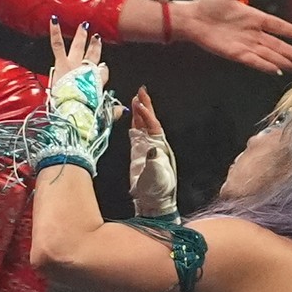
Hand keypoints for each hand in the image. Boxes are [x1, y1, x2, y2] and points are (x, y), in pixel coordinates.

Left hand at [37, 24, 119, 170]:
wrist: (72, 113)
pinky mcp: (62, 63)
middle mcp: (87, 72)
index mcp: (97, 84)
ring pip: (79, 47)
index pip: (102, 74)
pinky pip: (58, 44)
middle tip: (97, 39)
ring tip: (83, 27)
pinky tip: (53, 20)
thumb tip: (121, 110)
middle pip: (93, 57)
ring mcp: (75, 66)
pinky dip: (55, 31)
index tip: (102, 70)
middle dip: (95, 48)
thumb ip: (111, 111)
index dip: (103, 72)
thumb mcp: (101, 115)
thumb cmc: (85, 116)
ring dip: (81, 37)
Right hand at [126, 89, 178, 220]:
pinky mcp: (138, 153)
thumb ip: (153, 163)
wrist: (154, 201)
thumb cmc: (158, 190)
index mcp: (160, 147)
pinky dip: (135, 123)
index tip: (139, 102)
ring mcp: (146, 148)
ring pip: (143, 125)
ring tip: (136, 98)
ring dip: (140, 111)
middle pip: (150, 121)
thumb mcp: (156, 177)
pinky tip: (132, 115)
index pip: (152, 126)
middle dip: (146, 106)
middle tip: (141, 90)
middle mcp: (154, 144)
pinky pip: (136, 133)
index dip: (146, 114)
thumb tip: (151, 149)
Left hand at [168, 0, 291, 75]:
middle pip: (278, 45)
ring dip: (284, 61)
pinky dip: (266, 66)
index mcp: (254, 17)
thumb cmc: (207, 3)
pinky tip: (277, 71)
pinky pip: (254, 61)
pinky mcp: (235, 53)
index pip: (279, 26)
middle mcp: (253, 33)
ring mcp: (245, 44)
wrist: (190, 17)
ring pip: (270, 55)